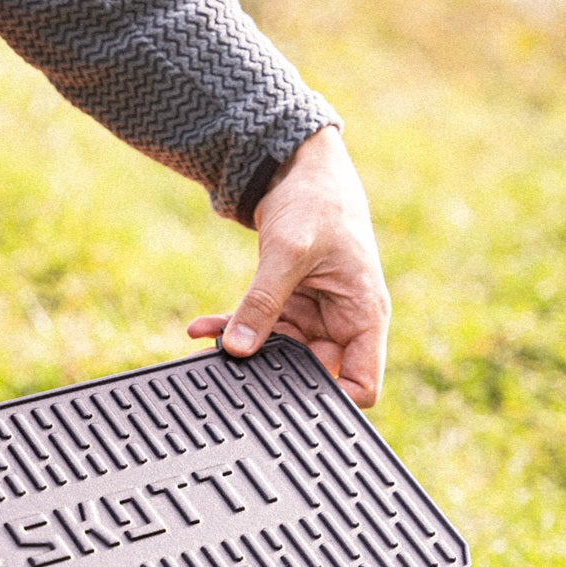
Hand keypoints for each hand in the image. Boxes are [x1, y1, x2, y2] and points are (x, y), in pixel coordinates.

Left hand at [188, 126, 390, 405]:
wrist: (299, 164)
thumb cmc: (315, 201)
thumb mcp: (288, 252)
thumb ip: (263, 303)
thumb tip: (238, 350)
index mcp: (364, 315)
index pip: (362, 384)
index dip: (331, 401)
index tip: (287, 402)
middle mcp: (343, 321)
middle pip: (313, 374)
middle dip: (274, 375)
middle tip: (236, 372)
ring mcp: (315, 315)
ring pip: (279, 353)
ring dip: (244, 348)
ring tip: (207, 340)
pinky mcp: (289, 303)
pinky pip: (260, 329)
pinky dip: (231, 328)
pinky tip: (201, 328)